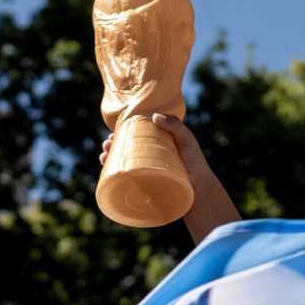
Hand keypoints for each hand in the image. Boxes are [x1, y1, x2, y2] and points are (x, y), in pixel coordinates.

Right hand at [98, 114, 213, 186]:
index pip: (133, 137)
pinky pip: (126, 179)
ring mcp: (145, 172)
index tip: (114, 132)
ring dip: (108, 158)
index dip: (121, 134)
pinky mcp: (144, 185)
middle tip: (108, 143)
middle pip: (124, 149)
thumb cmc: (195, 162)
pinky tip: (106, 171)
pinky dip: (113, 175)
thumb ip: (175, 125)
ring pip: (122, 163)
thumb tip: (154, 116)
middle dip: (111, 145)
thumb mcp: (186, 138)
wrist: (200, 187)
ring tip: (104, 155)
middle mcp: (148, 158)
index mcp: (154, 146)